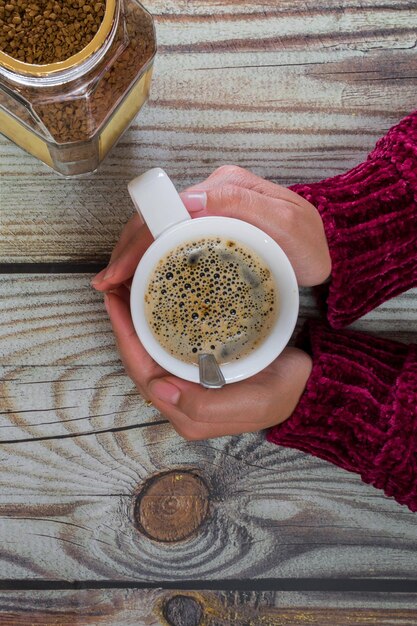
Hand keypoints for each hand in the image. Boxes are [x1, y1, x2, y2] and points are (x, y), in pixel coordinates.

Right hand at [91, 165, 330, 290]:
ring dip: (134, 253)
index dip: (140, 240)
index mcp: (227, 187)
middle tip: (109, 284)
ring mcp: (213, 210)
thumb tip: (190, 199)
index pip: (169, 210)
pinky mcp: (214, 226)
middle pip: (158, 217)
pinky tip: (142, 274)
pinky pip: (175, 237)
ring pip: (161, 228)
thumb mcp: (288, 225)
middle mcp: (215, 193)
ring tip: (116, 283)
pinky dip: (153, 255)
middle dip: (128, 249)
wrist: (330, 249)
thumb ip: (245, 205)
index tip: (122, 270)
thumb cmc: (312, 244)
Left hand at [104, 286, 311, 439]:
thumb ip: (205, 406)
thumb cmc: (282, 393)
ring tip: (127, 290)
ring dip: (136, 322)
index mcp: (186, 410)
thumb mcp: (252, 404)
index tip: (115, 300)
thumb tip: (158, 387)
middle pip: (139, 359)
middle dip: (124, 325)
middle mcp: (180, 399)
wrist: (306, 387)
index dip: (124, 336)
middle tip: (115, 287)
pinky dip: (155, 324)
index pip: (142, 370)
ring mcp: (187, 383)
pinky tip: (154, 304)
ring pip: (150, 351)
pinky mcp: (197, 369)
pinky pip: (165, 346)